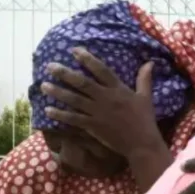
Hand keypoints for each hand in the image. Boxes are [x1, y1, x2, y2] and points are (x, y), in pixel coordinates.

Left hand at [41, 48, 165, 157]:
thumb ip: (144, 79)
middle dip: (65, 74)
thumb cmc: (144, 119)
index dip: (87, 59)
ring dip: (58, 92)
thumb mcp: (146, 97)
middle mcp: (105, 98)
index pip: (101, 70)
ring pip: (74, 99)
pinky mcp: (93, 126)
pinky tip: (48, 110)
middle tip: (50, 66)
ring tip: (44, 85)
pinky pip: (73, 118)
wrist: (141, 143)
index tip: (74, 50)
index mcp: (118, 89)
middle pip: (82, 83)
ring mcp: (97, 112)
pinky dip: (60, 114)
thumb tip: (150, 62)